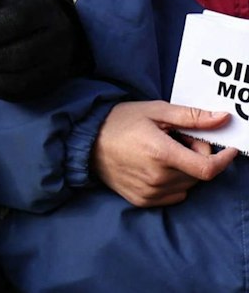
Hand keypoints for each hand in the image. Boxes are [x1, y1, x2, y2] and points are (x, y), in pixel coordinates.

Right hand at [90, 101, 236, 206]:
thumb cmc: (119, 121)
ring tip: (165, 153)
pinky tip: (157, 167)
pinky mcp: (142, 200)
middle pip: (199, 175)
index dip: (224, 160)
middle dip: (198, 157)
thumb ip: (192, 117)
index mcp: (161, 153)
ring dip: (186, 170)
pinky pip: (175, 196)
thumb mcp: (155, 111)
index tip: (228, 149)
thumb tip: (224, 118)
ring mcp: (149, 192)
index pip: (208, 168)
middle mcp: (156, 177)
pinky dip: (174, 182)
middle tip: (180, 140)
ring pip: (188, 185)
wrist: (85, 141)